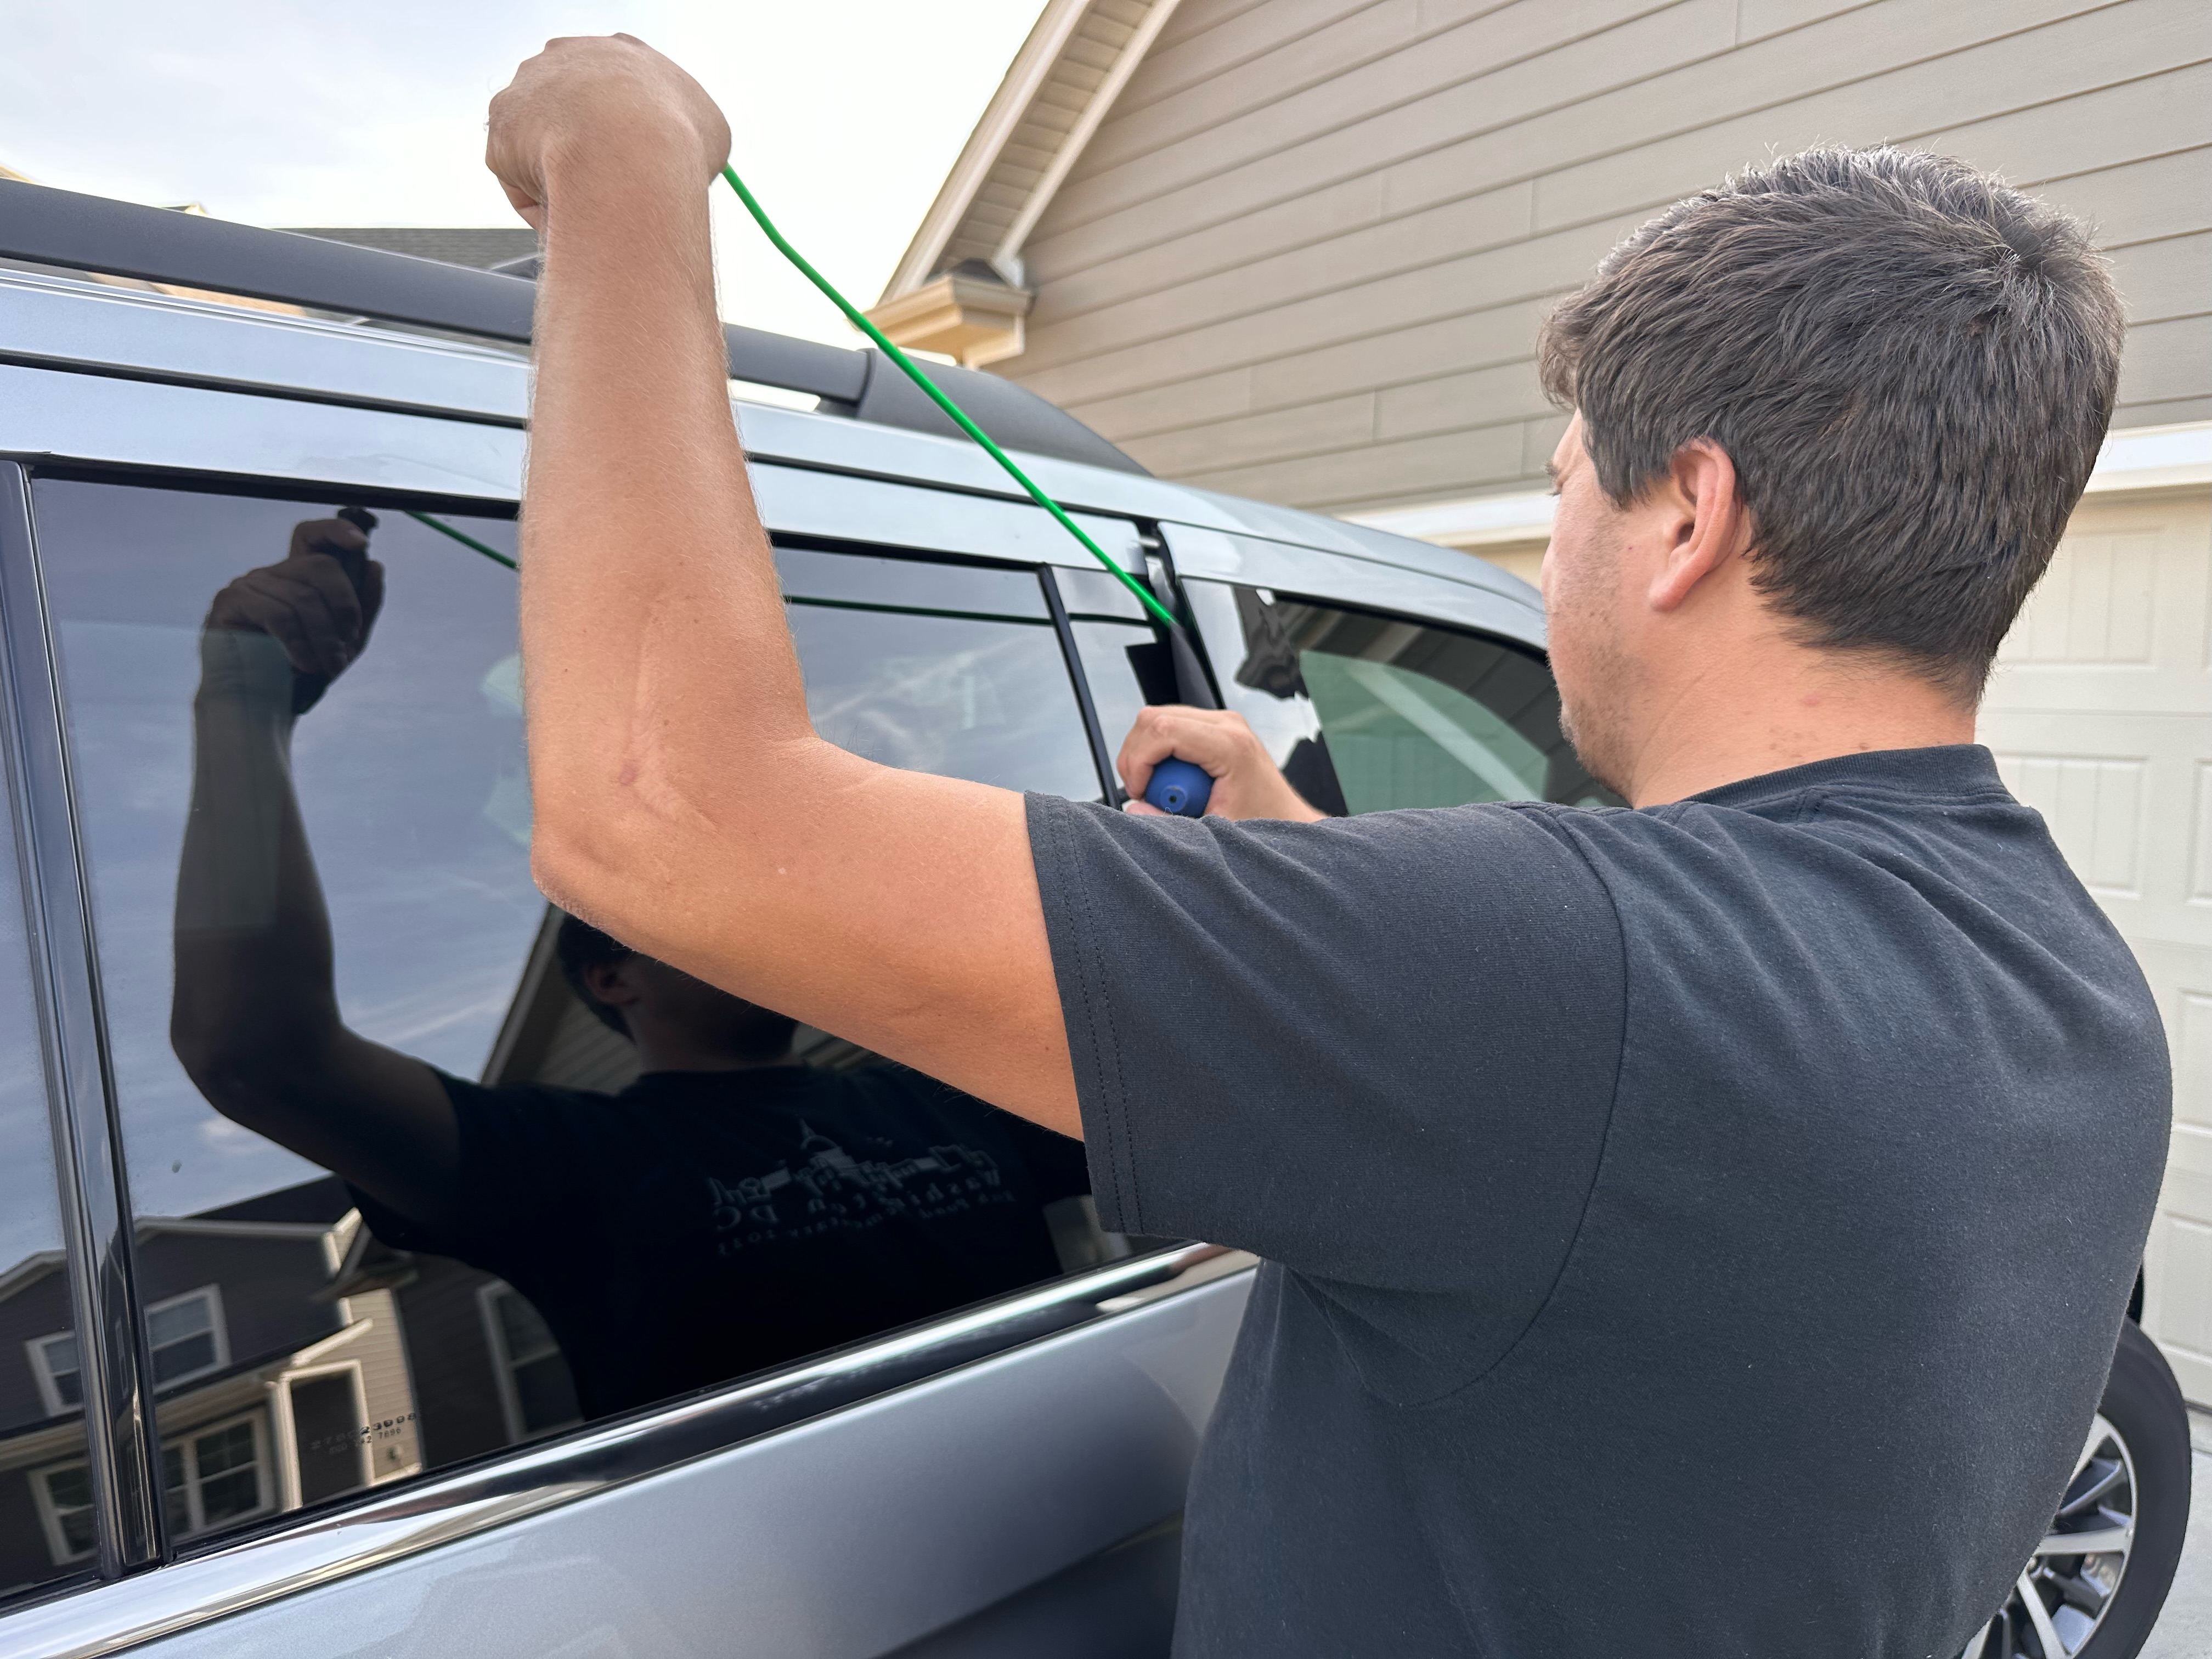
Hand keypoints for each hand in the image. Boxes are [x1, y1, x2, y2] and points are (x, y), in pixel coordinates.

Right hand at [205, 518, 384, 711]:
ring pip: (303, 597)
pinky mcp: (231, 603)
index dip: (336, 530)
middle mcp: (273, 573)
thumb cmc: (303, 671)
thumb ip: (364, 605)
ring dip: (325, 638)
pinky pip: (279, 615)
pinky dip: (299, 644)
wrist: (262, 703)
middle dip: (345, 607)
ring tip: (327, 666)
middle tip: (348, 643)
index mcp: (298, 576)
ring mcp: (249, 585)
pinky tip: (303, 664)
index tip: (361, 543)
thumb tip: (373, 565)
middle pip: (320, 566)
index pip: (313, 536)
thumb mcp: (346, 641)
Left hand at [486, 35, 730, 230]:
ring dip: (563, 182)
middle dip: (587, 154)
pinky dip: (540, 203)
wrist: (629, 152)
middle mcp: (568, 56)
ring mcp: (529, 86)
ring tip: (593, 212)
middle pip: (572, 113)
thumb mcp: (710, 132)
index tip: (638, 168)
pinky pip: (519, 177)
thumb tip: (686, 162)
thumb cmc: (678, 143)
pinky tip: (568, 217)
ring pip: (541, 147)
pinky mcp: (501, 124)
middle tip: (611, 193)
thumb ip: (689, 135)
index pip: (616, 92)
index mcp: (620, 53)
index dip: (628, 136)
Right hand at [1118, 706, 1326, 822]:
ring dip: (1145, 755)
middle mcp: (1226, 723)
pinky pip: (1168, 727)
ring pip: (1155, 720)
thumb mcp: (1214, 828)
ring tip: (1162, 789)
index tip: (1139, 792)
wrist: (1285, 818)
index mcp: (1230, 745)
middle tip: (1143, 792)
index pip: (1163, 730)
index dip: (1139, 761)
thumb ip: (1171, 819)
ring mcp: (1220, 721)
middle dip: (1136, 758)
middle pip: (1152, 719)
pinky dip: (1158, 753)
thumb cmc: (1260, 823)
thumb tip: (1134, 807)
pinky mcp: (1213, 726)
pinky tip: (1174, 779)